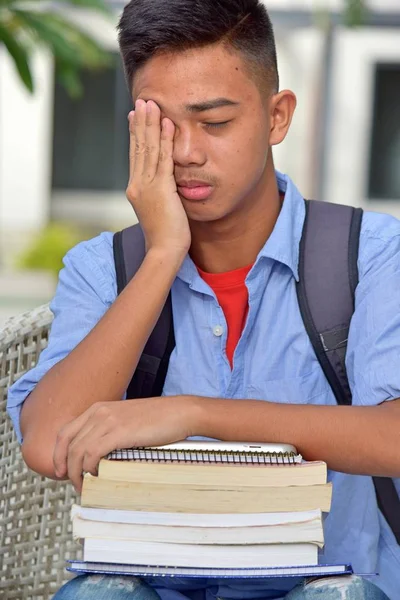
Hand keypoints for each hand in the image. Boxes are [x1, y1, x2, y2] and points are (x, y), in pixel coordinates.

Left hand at [53, 396, 192, 492]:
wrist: (181, 413)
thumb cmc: (159, 419)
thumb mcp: (126, 420)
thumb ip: (109, 431)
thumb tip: (97, 456)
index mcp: (99, 408)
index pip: (65, 432)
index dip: (58, 454)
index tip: (61, 471)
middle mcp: (99, 412)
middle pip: (68, 443)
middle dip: (65, 468)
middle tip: (73, 484)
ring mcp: (108, 420)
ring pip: (78, 451)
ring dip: (77, 473)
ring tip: (85, 487)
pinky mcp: (119, 432)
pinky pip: (92, 453)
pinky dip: (90, 469)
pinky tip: (97, 477)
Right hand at [127, 99, 190, 256]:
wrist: (164, 250)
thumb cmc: (165, 236)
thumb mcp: (158, 210)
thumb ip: (159, 193)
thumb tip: (165, 184)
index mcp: (136, 189)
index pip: (135, 155)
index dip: (136, 134)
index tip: (136, 115)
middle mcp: (137, 184)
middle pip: (138, 147)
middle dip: (141, 122)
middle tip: (142, 101)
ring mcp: (147, 186)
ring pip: (148, 149)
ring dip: (151, 124)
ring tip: (153, 104)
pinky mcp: (160, 189)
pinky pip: (163, 159)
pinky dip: (165, 140)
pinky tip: (168, 124)